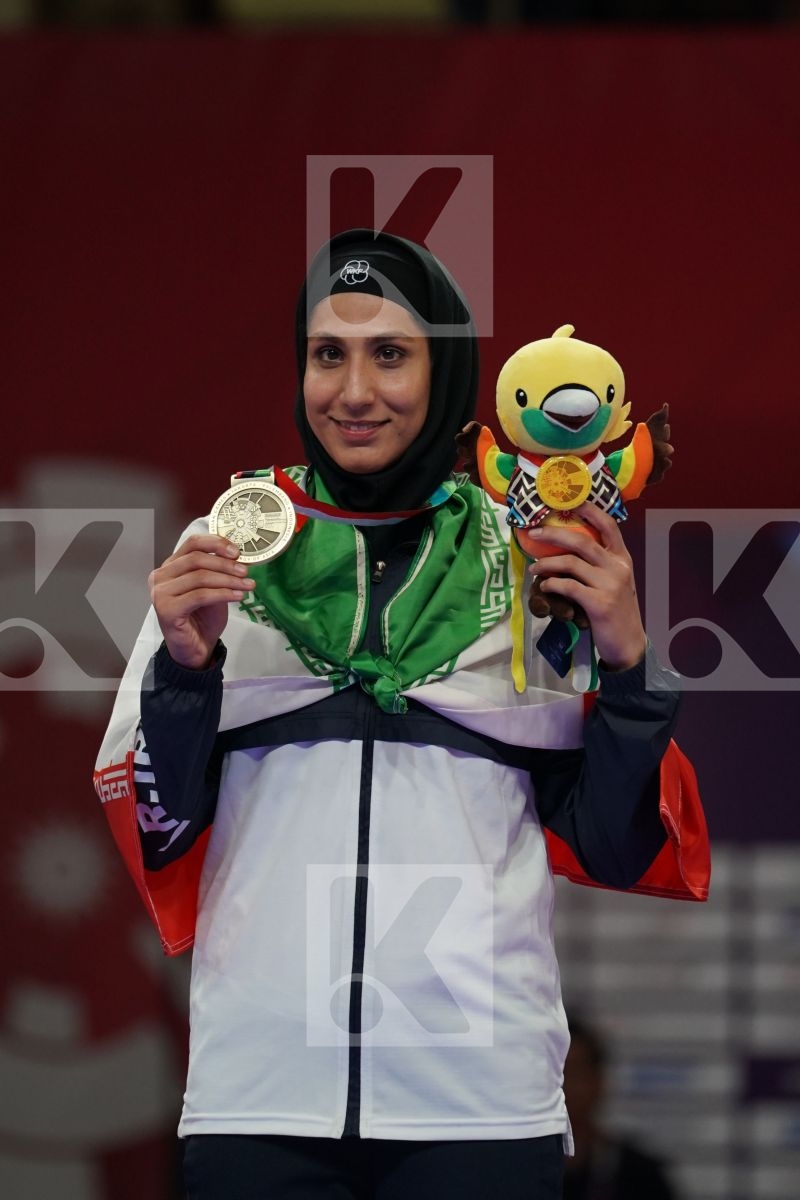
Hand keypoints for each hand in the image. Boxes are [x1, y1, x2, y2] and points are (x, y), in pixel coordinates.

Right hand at [148, 534, 254, 669]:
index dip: (216, 543)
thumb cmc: (202, 618)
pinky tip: (238, 596)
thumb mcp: (213, 588)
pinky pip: (199, 595)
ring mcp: (160, 593)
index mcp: (170, 566)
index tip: (237, 552)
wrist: (194, 649)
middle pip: (196, 559)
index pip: (192, 543)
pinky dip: (222, 594)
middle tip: (246, 571)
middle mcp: (160, 576)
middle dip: (225, 564)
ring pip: (199, 577)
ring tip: (247, 585)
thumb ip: (218, 570)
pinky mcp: (166, 609)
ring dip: (228, 580)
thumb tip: (237, 555)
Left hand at [526, 504, 646, 670]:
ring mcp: (610, 585)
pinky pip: (568, 587)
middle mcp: (618, 567)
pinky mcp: (599, 603)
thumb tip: (568, 548)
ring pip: (571, 563)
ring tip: (534, 568)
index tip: (571, 500)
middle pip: (582, 541)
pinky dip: (552, 584)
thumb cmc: (617, 611)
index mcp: (622, 558)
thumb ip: (600, 564)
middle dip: (553, 534)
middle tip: (534, 533)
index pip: (609, 525)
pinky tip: (545, 586)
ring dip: (547, 563)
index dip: (590, 510)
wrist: (629, 644)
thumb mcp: (616, 582)